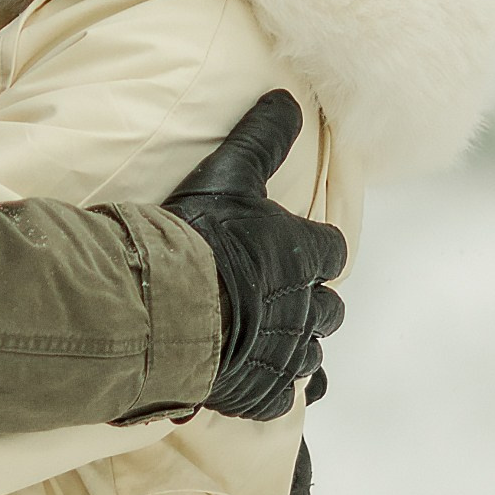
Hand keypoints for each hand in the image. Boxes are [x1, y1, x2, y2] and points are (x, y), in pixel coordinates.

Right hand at [162, 92, 347, 422]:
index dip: (315, 252)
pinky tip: (260, 385)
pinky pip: (283, 397)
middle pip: (328, 310)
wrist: (164, 310)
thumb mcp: (229, 176)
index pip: (331, 253)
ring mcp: (284, 354)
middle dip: (311, 303)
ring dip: (294, 346)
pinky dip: (275, 389)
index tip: (299, 253)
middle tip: (279, 298)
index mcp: (304, 257)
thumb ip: (262, 139)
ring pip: (308, 355)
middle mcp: (304, 309)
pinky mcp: (260, 391)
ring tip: (267, 341)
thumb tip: (289, 97)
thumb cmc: (197, 238)